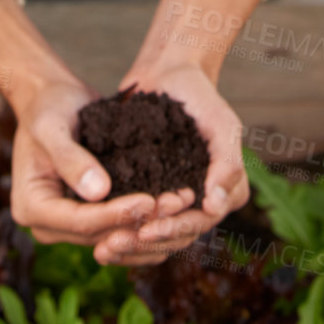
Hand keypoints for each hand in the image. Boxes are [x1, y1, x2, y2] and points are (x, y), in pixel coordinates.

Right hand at [0, 0, 187, 253]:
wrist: (50, 99)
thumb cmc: (47, 108)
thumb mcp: (52, 127)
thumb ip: (71, 159)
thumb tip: (99, 192)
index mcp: (32, 209)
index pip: (80, 221)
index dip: (115, 215)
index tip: (148, 200)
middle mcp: (48, 225)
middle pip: (99, 234)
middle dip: (138, 221)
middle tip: (176, 205)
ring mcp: (68, 224)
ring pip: (112, 235)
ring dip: (148, 224)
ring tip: (182, 205)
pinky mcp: (88, 215)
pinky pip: (117, 225)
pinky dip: (144, 219)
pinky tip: (174, 208)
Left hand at [92, 61, 249, 267]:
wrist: (170, 73)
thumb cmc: (201, 96)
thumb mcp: (221, 125)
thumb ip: (226, 164)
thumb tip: (215, 207)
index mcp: (225, 191)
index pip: (198, 223)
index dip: (173, 230)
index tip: (146, 230)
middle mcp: (203, 202)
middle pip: (174, 237)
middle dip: (143, 245)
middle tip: (112, 245)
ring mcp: (176, 199)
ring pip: (155, 237)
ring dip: (130, 247)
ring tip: (101, 250)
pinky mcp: (151, 191)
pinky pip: (139, 221)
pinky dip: (121, 232)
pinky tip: (97, 238)